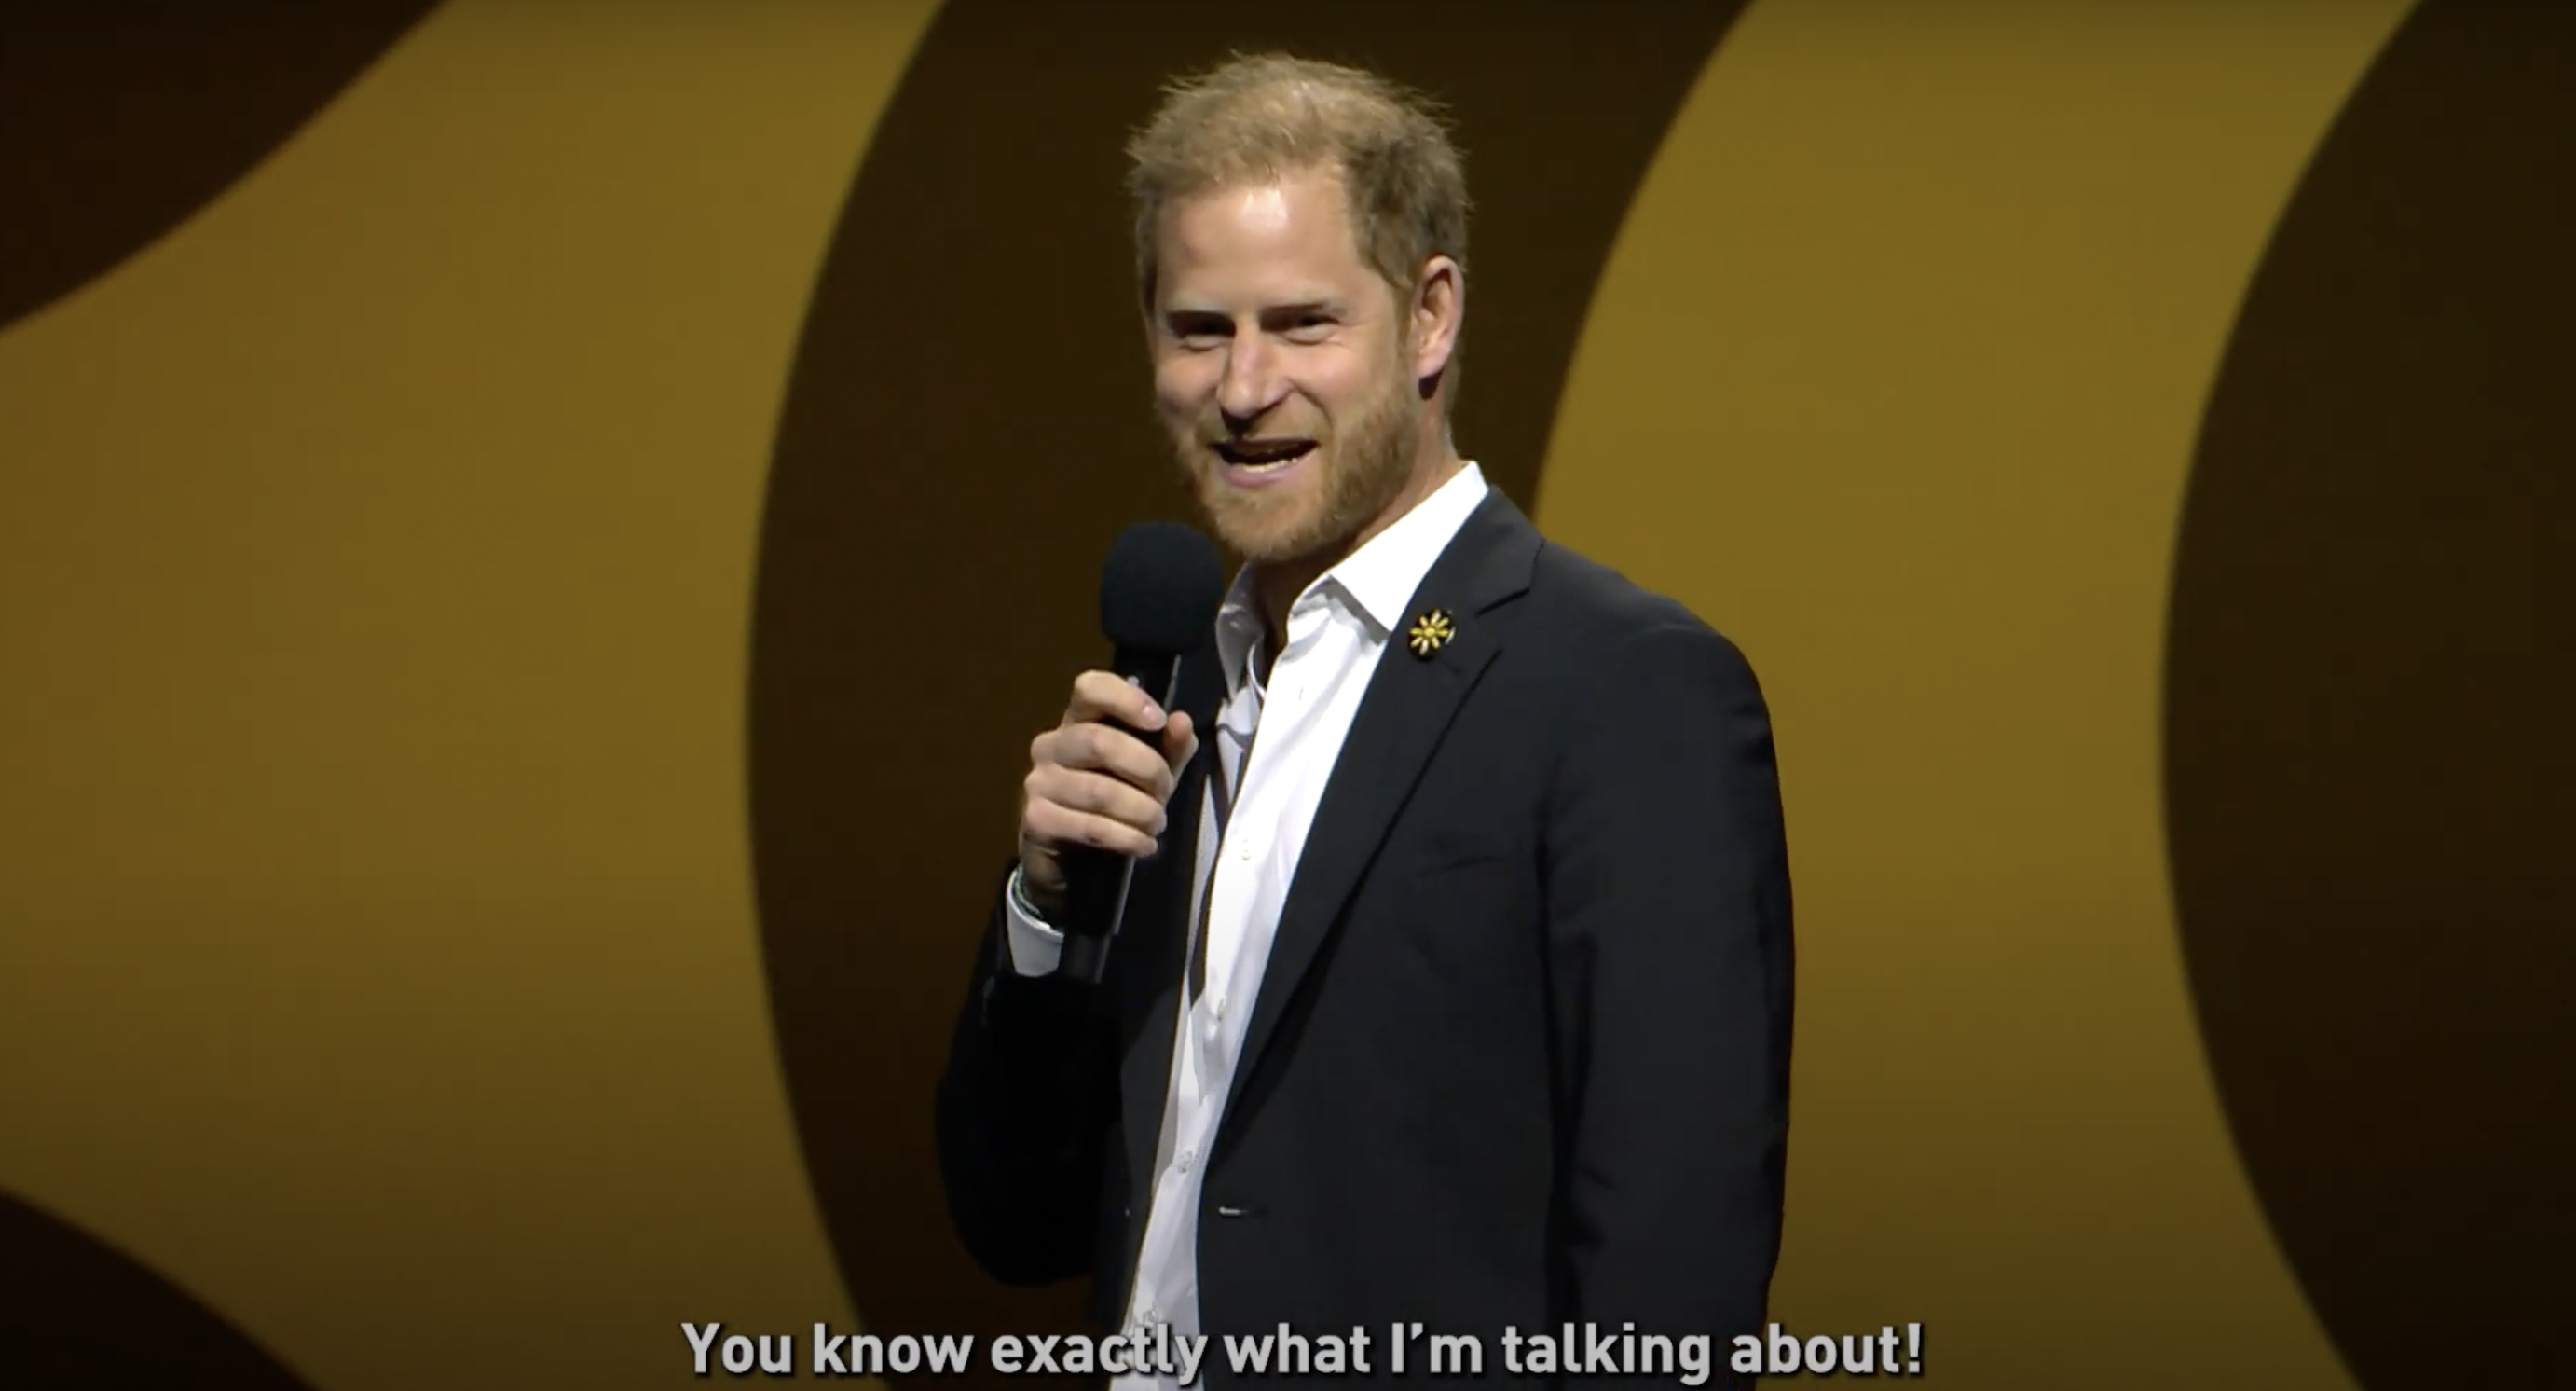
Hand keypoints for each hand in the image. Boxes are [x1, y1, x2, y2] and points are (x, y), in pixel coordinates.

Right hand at [1017, 671, 1198, 911]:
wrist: (1071, 864)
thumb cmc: (1113, 805)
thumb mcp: (1148, 774)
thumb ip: (1169, 748)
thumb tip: (1181, 722)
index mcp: (1077, 721)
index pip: (1089, 687)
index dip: (1125, 698)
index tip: (1158, 721)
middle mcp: (1050, 745)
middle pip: (1099, 742)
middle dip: (1147, 770)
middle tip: (1166, 794)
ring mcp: (1038, 782)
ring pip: (1099, 791)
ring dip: (1141, 811)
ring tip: (1157, 825)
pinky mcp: (1036, 820)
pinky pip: (1090, 826)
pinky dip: (1126, 838)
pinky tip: (1143, 845)